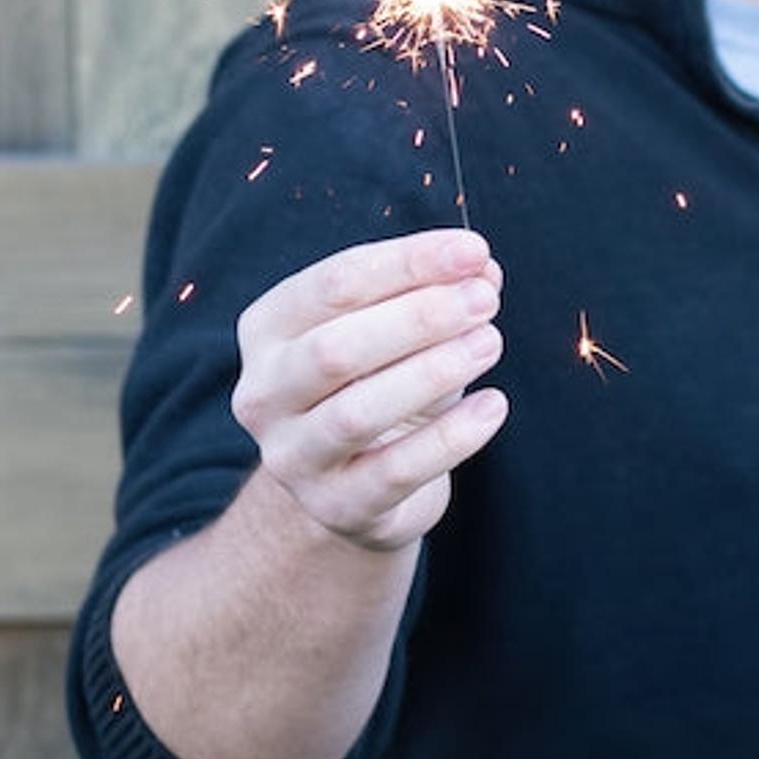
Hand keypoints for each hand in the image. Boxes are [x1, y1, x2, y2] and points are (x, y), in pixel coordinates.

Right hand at [229, 229, 508, 549]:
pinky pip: (395, 472)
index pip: (334, 283)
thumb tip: (482, 268)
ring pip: (357, 413)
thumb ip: (435, 294)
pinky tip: (494, 406)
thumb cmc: (378, 387)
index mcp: (269, 330)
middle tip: (484, 300)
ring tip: (490, 342)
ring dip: (432, 372)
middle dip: (418, 317)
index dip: (408, 263)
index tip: (475, 251)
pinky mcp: (336, 507)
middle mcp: (265, 393)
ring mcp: (293, 457)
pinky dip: (450, 438)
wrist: (353, 489)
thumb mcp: (397, 334)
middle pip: (335, 348)